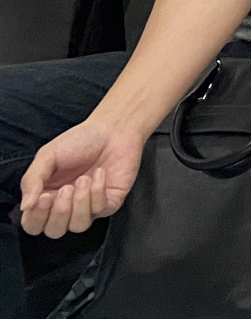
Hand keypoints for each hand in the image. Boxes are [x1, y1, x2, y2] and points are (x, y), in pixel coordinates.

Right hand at [17, 120, 143, 237]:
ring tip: (83, 179)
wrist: (112, 130)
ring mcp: (89, 207)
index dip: (36, 217)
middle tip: (66, 189)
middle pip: (55, 231)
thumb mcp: (47, 156)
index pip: (33, 224)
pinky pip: (101, 209)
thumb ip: (32, 180)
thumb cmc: (79, 141)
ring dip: (80, 203)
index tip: (44, 197)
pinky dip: (98, 191)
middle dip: (60, 213)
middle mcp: (66, 206)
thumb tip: (25, 207)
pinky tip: (99, 174)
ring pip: (78, 226)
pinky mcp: (110, 202)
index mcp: (46, 197)